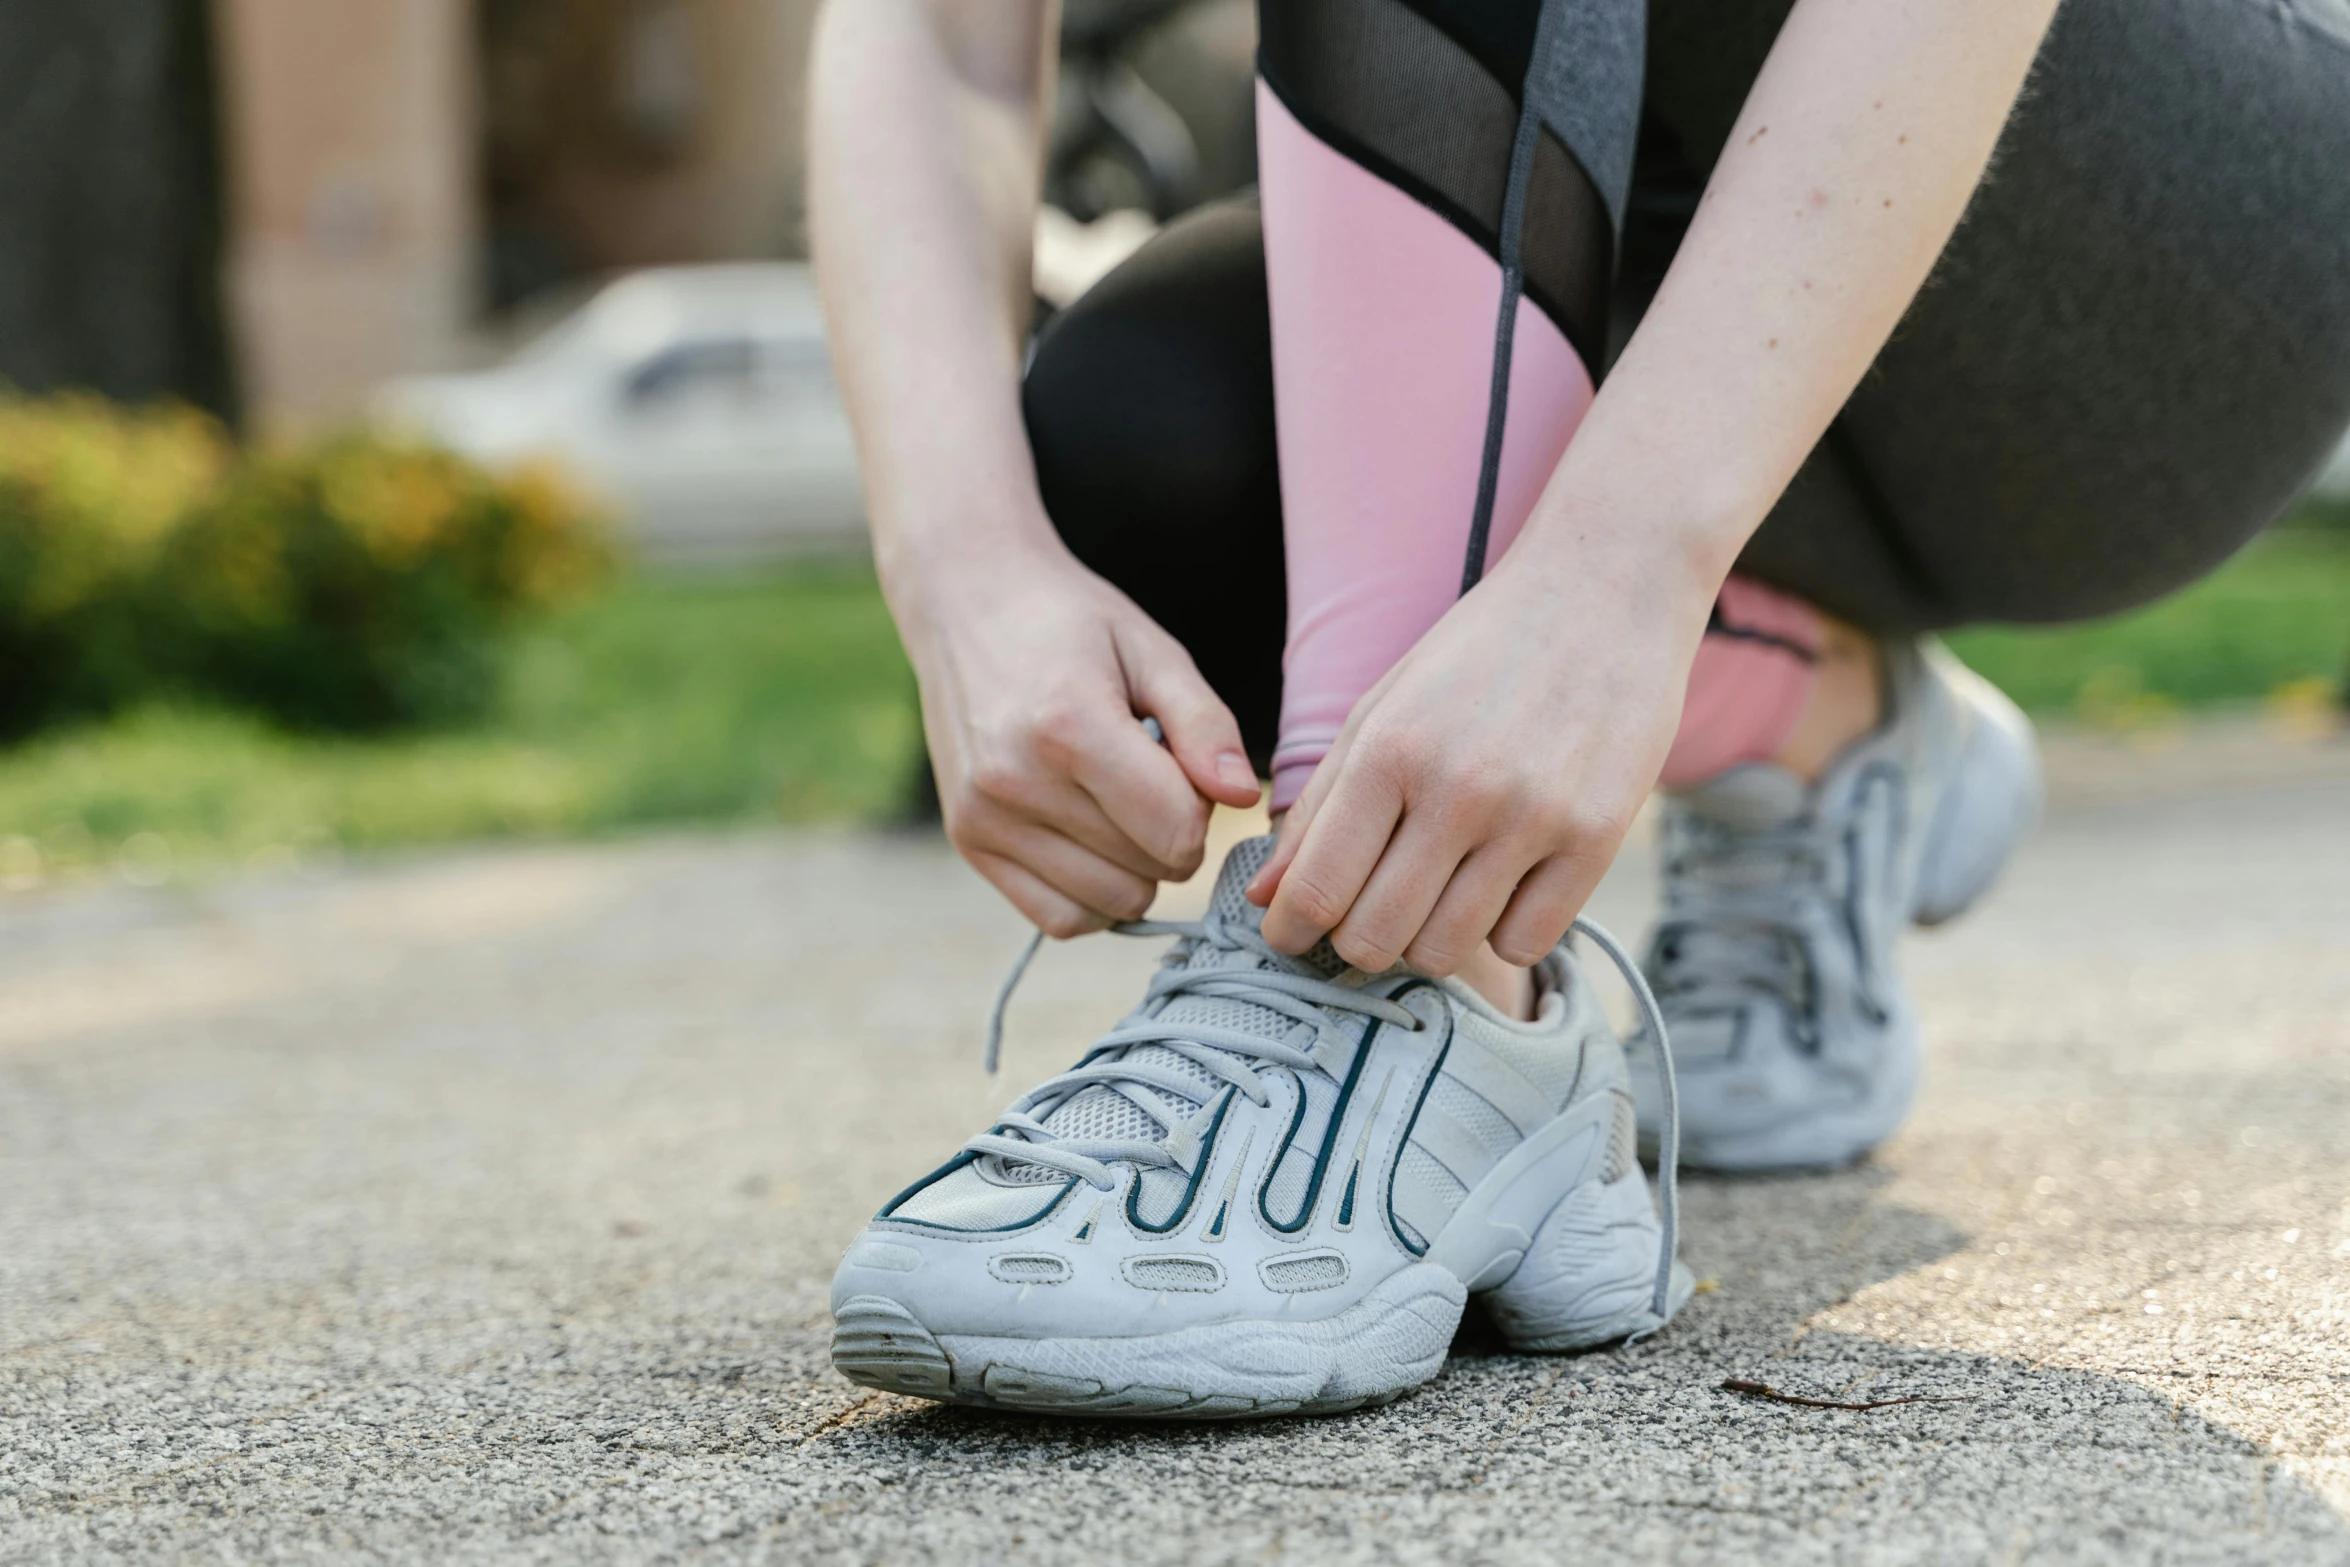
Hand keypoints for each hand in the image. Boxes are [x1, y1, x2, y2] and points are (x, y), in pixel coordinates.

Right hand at [902, 539, 1261, 936]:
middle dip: (1169, 835)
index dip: (1202, 810)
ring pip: (1110, 905)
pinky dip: (1093, 898)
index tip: (1181, 768)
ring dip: (1135, 870)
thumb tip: (1244, 798)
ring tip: (1114, 803)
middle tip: (1146, 778)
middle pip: (1149, 872)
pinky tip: (1092, 843)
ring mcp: (985, 819)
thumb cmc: (1069, 623)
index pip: (1176, 831)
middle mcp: (1016, 781)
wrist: (964, 601)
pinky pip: (1059, 919)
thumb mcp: (1152, 651)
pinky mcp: (968, 842)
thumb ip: (1205, 726)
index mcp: (1068, 725)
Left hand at [1247, 536, 1711, 973]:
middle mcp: (1458, 789)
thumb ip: (1320, 806)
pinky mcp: (1598, 837)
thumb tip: (1263, 897)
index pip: (1316, 889)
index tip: (1289, 935)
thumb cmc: (1480, 653)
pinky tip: (1503, 885)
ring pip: (1445, 951)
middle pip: (1374, 937)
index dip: (1289, 930)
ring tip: (1438, 891)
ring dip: (1427, 938)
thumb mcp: (1383, 709)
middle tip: (1369, 910)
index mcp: (1389, 751)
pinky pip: (1526, 944)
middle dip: (1356, 940)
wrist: (1605, 591)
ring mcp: (1533, 818)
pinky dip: (1504, 930)